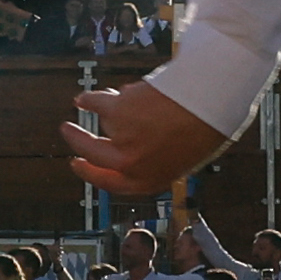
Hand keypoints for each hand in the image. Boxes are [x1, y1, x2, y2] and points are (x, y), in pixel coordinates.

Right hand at [65, 79, 223, 193]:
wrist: (212, 102)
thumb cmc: (206, 128)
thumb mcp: (183, 156)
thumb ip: (156, 156)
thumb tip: (133, 142)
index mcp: (148, 180)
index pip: (109, 183)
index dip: (90, 173)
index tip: (78, 163)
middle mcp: (130, 163)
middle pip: (91, 154)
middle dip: (77, 142)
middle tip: (68, 131)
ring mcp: (121, 138)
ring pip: (102, 121)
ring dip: (99, 109)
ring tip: (91, 100)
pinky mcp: (117, 111)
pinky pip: (96, 103)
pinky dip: (90, 98)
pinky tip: (85, 96)